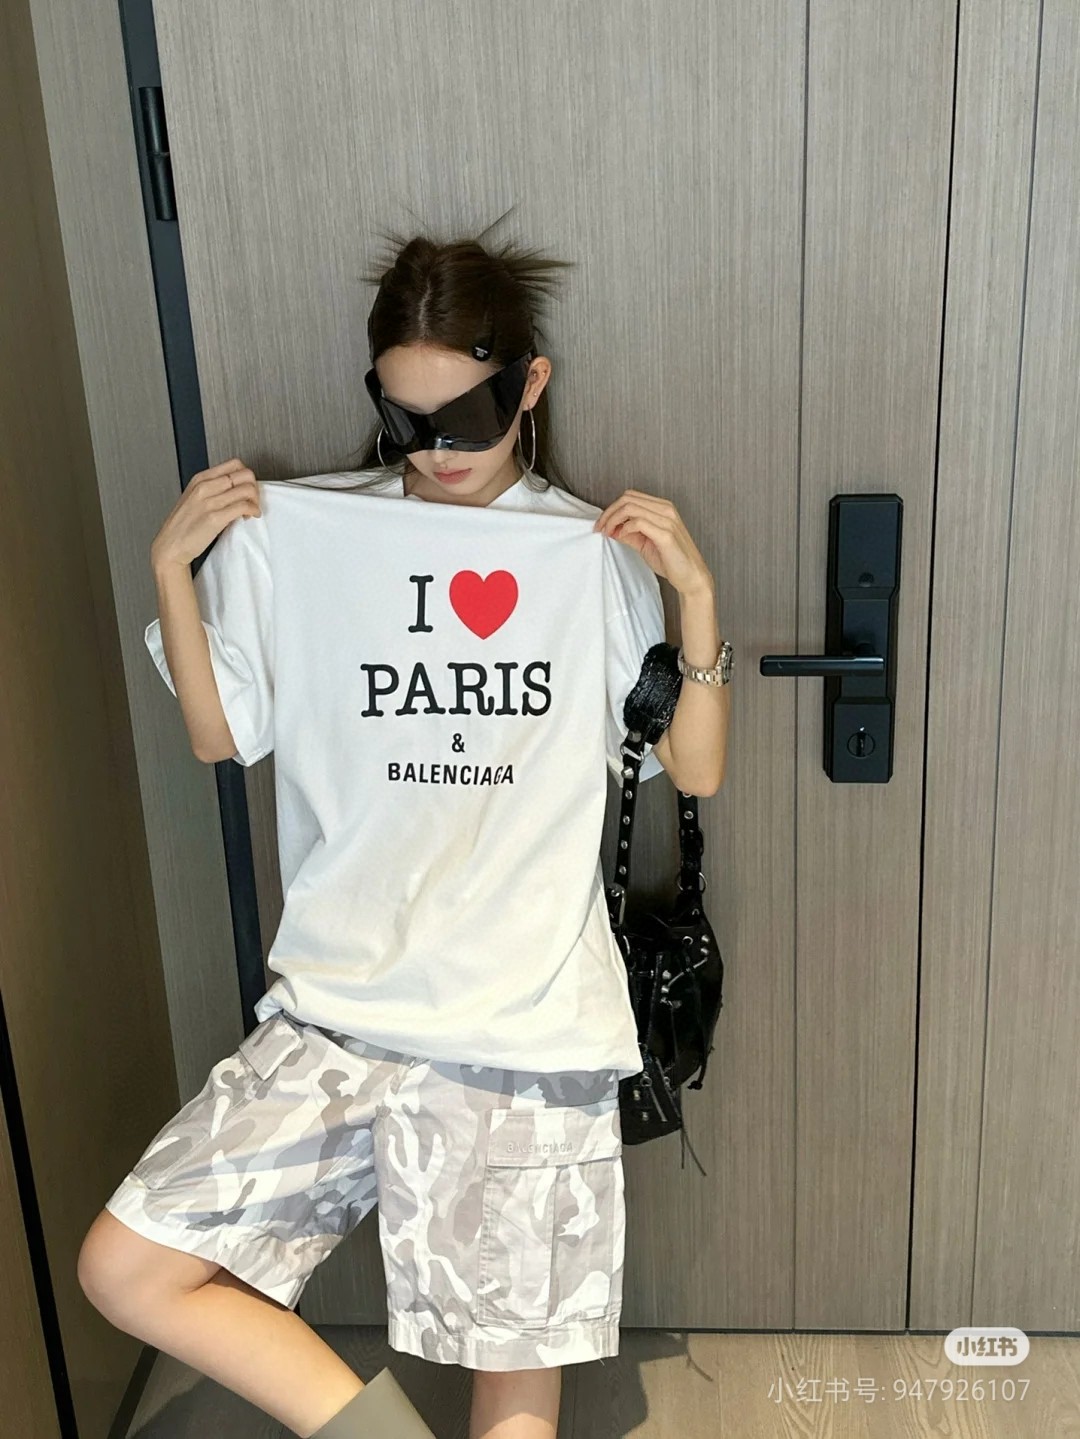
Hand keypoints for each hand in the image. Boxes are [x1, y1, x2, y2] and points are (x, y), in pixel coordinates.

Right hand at [150, 458, 261, 571]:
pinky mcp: (215, 518)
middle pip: (244, 474)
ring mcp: (209, 502)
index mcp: (200, 479)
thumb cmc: (182, 526)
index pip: (234, 464)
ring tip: (251, 511)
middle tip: (253, 499)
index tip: (248, 487)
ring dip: (256, 501)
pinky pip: (243, 506)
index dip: (247, 476)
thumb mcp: (194, 498)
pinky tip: (250, 517)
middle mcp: (204, 487)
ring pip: (247, 489)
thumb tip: (236, 489)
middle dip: (255, 487)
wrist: (170, 546)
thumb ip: (212, 489)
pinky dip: (253, 510)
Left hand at [592, 489, 712, 596]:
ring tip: (608, 533)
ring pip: (630, 508)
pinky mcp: (666, 534)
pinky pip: (639, 523)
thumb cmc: (672, 560)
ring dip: (613, 520)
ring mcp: (667, 520)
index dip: (612, 508)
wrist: (691, 576)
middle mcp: (666, 510)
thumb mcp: (645, 544)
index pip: (630, 497)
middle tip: (600, 528)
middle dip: (609, 513)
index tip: (602, 523)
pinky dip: (625, 528)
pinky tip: (622, 536)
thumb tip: (612, 529)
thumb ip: (629, 534)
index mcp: (662, 508)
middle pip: (628, 499)